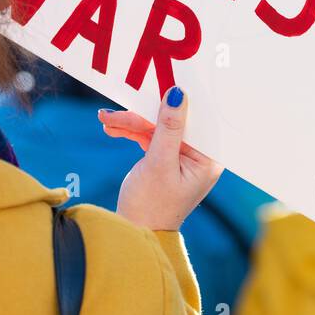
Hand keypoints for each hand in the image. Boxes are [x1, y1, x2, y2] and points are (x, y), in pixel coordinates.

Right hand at [99, 87, 222, 231]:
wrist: (134, 233)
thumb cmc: (152, 206)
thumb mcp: (159, 163)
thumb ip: (168, 128)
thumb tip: (178, 94)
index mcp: (209, 158)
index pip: (197, 119)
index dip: (179, 100)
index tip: (162, 81)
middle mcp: (198, 154)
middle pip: (173, 120)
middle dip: (144, 114)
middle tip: (121, 107)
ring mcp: (180, 155)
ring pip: (156, 126)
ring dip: (131, 122)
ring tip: (106, 119)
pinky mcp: (163, 156)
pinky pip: (148, 136)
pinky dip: (130, 131)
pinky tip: (110, 127)